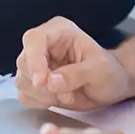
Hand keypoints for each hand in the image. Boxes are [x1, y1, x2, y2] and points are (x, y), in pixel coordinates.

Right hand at [15, 16, 134, 110]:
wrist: (111, 86)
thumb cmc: (109, 71)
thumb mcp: (100, 70)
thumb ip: (76, 74)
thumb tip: (51, 82)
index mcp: (59, 30)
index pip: (35, 39)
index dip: (34, 60)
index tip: (42, 82)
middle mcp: (44, 44)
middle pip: (24, 62)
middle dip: (42, 84)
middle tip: (66, 93)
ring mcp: (37, 64)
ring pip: (22, 81)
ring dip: (43, 95)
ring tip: (68, 95)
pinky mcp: (34, 83)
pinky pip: (25, 95)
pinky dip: (39, 102)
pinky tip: (58, 100)